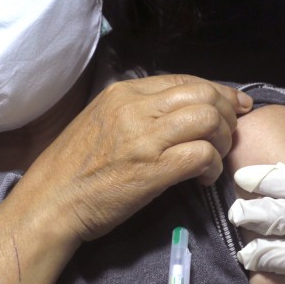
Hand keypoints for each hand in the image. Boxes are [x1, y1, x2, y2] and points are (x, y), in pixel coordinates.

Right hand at [17, 74, 252, 241]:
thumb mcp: (101, 122)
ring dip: (223, 139)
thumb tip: (177, 112)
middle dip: (226, 112)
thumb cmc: (73, 169)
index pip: (185, 79)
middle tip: (229, 134)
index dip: (217, 91)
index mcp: (123, 93)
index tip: (235, 106)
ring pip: (208, 119)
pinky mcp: (153, 169)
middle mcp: (135, 107)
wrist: (49, 204)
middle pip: (204, 94)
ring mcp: (144, 137)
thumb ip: (137, 112)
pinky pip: (202, 154)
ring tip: (216, 157)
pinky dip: (213, 166)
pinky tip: (204, 178)